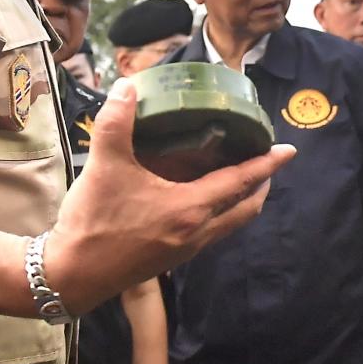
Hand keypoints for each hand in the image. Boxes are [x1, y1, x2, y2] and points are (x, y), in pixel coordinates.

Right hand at [43, 80, 294, 313]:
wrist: (73, 276)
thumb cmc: (93, 223)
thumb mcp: (104, 165)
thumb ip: (117, 121)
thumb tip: (128, 87)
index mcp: (190, 209)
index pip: (240, 182)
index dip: (266, 164)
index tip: (289, 151)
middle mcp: (197, 232)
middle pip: (246, 208)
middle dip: (261, 185)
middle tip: (266, 161)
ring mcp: (186, 249)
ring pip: (230, 223)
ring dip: (242, 200)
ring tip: (240, 175)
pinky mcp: (172, 257)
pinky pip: (211, 232)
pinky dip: (220, 212)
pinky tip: (201, 197)